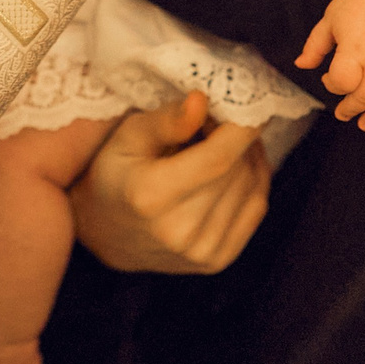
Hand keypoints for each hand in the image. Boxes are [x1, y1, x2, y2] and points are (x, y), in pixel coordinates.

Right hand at [69, 92, 269, 273]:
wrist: (108, 234)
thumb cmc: (116, 175)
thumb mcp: (128, 136)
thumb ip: (166, 120)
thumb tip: (202, 101)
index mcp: (151, 196)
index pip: (217, 159)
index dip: (242, 129)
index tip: (249, 103)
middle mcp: (179, 231)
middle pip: (236, 170)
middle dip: (236, 138)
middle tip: (217, 121)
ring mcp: (200, 252)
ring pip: (251, 186)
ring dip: (245, 158)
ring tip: (220, 144)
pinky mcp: (217, 262)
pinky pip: (256, 207)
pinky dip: (254, 181)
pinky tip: (235, 166)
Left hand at [295, 0, 364, 129]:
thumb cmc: (364, 2)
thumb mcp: (332, 18)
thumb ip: (315, 45)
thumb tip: (301, 65)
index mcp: (356, 48)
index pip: (342, 83)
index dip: (332, 85)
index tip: (330, 78)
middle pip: (364, 99)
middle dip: (350, 109)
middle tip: (343, 112)